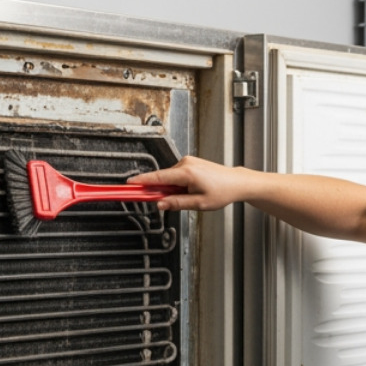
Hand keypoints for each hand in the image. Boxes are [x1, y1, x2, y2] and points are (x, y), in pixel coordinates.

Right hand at [130, 156, 256, 212]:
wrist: (236, 182)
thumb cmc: (222, 192)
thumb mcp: (199, 203)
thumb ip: (177, 203)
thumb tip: (160, 204)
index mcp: (187, 173)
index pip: (158, 178)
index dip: (142, 181)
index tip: (129, 184)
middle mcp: (185, 163)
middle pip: (163, 179)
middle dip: (161, 191)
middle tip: (167, 203)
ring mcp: (188, 161)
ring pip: (170, 178)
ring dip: (173, 188)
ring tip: (191, 196)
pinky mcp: (190, 162)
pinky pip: (176, 174)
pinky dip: (177, 184)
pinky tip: (191, 190)